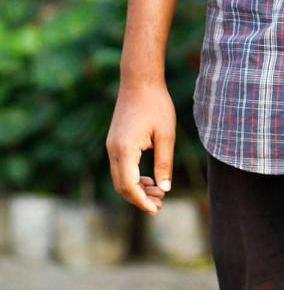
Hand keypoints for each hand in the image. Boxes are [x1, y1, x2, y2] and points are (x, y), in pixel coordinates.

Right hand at [106, 78, 175, 215]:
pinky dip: (132, 177)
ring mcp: (111, 145)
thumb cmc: (156, 104)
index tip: (156, 209)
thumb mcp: (166, 134)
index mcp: (125, 149)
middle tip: (160, 204)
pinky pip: (120, 167)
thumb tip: (165, 189)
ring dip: (136, 188)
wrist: (140, 80)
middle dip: (139, 198)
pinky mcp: (114, 141)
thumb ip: (164, 163)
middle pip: (121, 186)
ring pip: (120, 177)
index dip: (141, 201)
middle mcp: (113, 150)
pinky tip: (149, 178)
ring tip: (158, 193)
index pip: (129, 185)